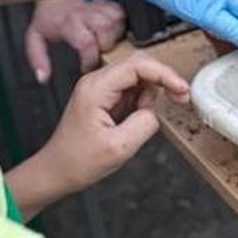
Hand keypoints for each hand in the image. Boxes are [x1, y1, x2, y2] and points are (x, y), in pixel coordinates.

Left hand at [24, 0, 125, 82]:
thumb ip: (38, 58)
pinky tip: (110, 26)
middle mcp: (87, 12)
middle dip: (103, 47)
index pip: (88, 45)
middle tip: (95, 48)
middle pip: (107, 37)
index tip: (86, 65)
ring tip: (103, 37)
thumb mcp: (36, 35)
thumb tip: (42, 77)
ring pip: (117, 26)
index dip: (90, 60)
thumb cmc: (49, 11)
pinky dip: (119, 23)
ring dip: (112, 35)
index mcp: (70, 23)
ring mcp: (101, 4)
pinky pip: (123, 14)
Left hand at [39, 53, 189, 191]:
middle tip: (179, 98)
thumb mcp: (118, 147)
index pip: (138, 65)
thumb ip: (144, 124)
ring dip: (152, 93)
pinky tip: (139, 118)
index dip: (165, 75)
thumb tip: (156, 111)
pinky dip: (143, 101)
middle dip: (162, 79)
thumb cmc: (77, 161)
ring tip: (146, 119)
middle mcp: (96, 82)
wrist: (55, 172)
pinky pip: (131, 90)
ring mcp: (100, 88)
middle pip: (139, 65)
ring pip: (137, 77)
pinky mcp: (104, 98)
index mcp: (96, 88)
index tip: (181, 90)